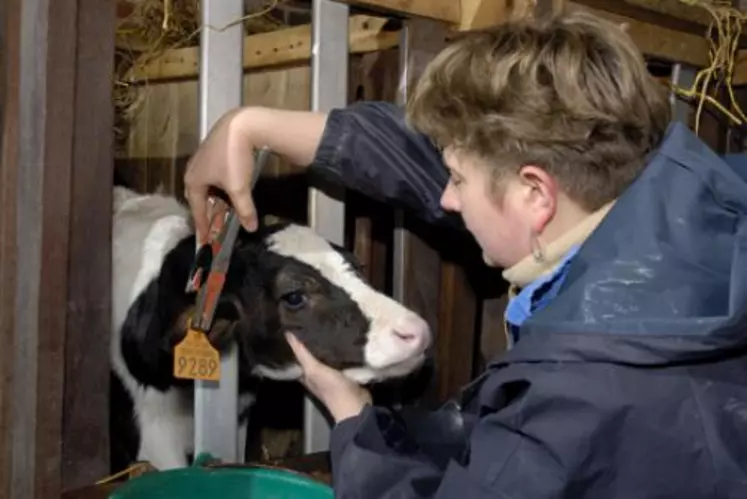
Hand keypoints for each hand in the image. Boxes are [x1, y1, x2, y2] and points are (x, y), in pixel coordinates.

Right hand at [183, 108, 259, 241]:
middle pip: (197, 196)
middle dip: (204, 211)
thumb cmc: (235, 158)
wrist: (242, 125)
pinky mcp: (212, 149)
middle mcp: (193, 169)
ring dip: (211, 198)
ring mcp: (202, 158)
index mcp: (193, 180)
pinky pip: (211, 175)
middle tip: (210, 226)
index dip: (202, 225)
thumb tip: (251, 228)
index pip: (196, 209)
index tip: (204, 240)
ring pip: (204, 185)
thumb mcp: (240, 188)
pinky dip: (217, 186)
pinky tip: (226, 189)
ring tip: (219, 209)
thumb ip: (244, 210)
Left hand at [286, 333, 371, 422]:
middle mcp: (318, 374)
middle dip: (313, 341)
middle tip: (313, 321)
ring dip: (329, 344)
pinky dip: (341, 350)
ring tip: (328, 324)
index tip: (296, 326)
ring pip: (328, 356)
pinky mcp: (347, 373)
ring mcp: (333, 374)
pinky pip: (342, 358)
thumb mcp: (313, 369)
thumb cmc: (331, 388)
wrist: (355, 404)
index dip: (296, 343)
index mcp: (307, 374)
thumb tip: (287, 334)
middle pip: (313, 355)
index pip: (298, 357)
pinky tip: (343, 337)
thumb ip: (302, 353)